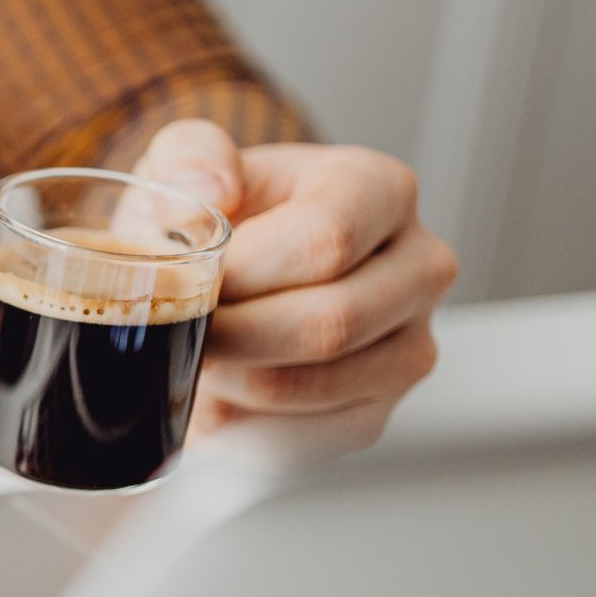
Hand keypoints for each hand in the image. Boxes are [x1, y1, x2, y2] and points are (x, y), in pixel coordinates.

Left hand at [134, 120, 458, 448]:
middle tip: (176, 327)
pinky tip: (214, 393)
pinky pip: (303, 440)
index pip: (327, 243)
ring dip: (230, 381)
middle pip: (329, 323)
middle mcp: (419, 268)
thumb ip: (190, 156)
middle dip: (233, 334)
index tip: (189, 278)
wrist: (233, 270)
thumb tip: (212, 188)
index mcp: (382, 191)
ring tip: (192, 354)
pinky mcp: (375, 413)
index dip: (244, 272)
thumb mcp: (189, 164)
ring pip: (311, 387)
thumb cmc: (216, 214)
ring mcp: (408, 348)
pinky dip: (238, 426)